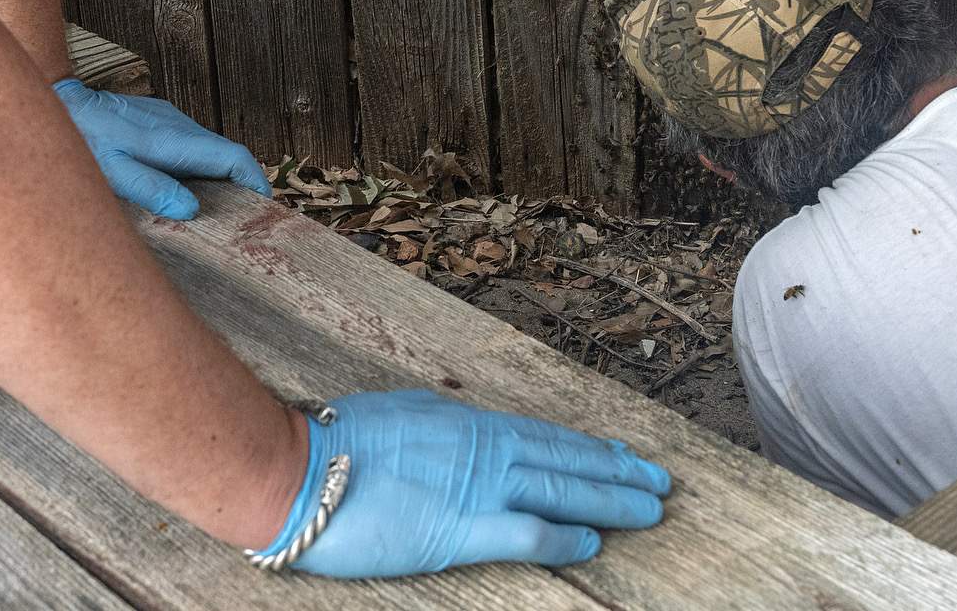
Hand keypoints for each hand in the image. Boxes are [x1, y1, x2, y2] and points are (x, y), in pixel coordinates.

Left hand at [52, 79, 271, 219]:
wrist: (65, 102)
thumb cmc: (85, 140)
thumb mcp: (113, 173)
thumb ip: (152, 190)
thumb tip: (191, 211)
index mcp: (175, 141)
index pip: (233, 157)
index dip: (255, 181)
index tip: (264, 207)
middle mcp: (180, 127)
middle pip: (226, 156)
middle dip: (241, 186)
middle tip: (244, 220)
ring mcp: (172, 122)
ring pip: (209, 152)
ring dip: (219, 178)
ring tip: (216, 212)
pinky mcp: (162, 122)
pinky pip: (192, 147)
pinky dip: (200, 169)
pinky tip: (184, 190)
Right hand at [259, 390, 669, 577]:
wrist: (296, 471)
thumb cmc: (338, 443)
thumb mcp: (402, 413)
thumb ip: (440, 423)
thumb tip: (461, 423)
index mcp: (469, 423)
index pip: (546, 436)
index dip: (590, 448)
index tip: (623, 454)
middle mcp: (485, 449)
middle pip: (567, 460)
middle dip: (618, 471)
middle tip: (660, 482)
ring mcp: (477, 488)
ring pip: (562, 490)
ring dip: (611, 500)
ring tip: (648, 508)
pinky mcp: (461, 530)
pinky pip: (530, 533)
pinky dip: (566, 537)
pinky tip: (592, 542)